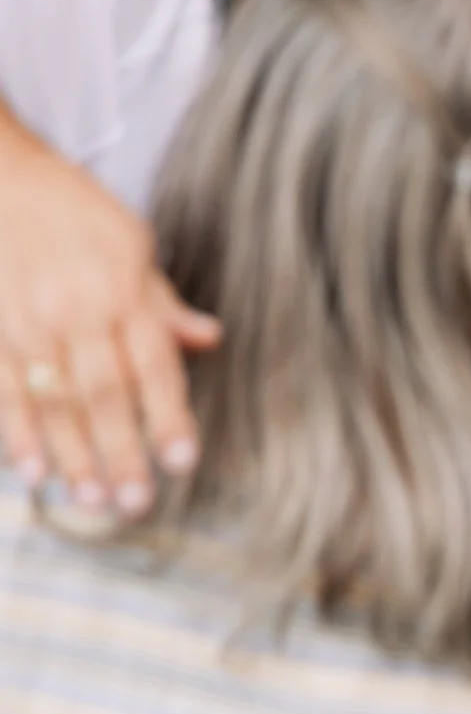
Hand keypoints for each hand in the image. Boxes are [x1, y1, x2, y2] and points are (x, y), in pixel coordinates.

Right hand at [0, 133, 217, 512]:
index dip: (169, 415)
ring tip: (91, 499)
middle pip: (104, 394)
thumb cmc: (73, 210)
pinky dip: (16, 433)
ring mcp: (25, 324)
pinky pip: (3, 389)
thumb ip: (162, 303)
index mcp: (121, 291)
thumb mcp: (132, 243)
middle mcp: (75, 311)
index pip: (153, 365)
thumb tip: (208, 339)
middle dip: (121, 452)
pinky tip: (31, 471)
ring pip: (52, 401)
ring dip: (73, 455)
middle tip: (135, 503)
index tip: (183, 460)